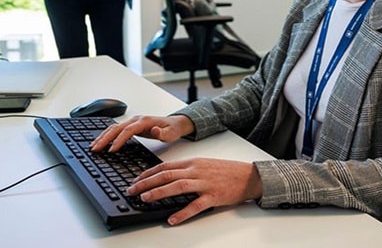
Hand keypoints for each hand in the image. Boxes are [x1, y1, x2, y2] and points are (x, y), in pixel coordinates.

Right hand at [90, 115, 194, 151]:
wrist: (175, 123)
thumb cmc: (172, 129)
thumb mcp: (171, 133)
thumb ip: (163, 133)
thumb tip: (154, 130)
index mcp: (144, 121)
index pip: (127, 130)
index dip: (119, 140)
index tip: (111, 150)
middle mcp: (136, 120)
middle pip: (116, 128)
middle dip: (104, 138)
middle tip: (95, 149)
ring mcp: (132, 122)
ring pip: (113, 128)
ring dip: (102, 137)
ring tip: (93, 146)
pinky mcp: (131, 126)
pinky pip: (116, 130)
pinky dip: (106, 135)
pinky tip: (101, 142)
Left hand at [126, 158, 262, 225]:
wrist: (249, 176)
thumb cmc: (226, 171)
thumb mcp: (204, 164)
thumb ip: (187, 169)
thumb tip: (167, 175)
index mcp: (193, 162)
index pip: (165, 166)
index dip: (148, 173)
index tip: (136, 179)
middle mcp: (197, 171)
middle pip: (167, 175)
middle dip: (146, 182)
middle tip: (132, 190)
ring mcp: (205, 183)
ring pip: (178, 186)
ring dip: (159, 193)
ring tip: (145, 199)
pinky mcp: (213, 196)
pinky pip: (196, 205)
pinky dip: (182, 212)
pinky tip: (172, 219)